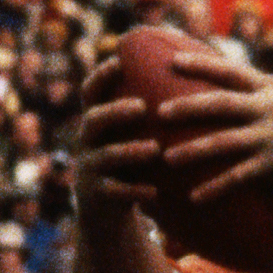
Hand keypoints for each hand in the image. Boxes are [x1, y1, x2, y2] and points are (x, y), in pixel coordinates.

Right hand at [71, 58, 164, 220]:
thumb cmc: (128, 163)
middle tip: (142, 107)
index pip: (91, 93)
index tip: (119, 61)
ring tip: (155, 149)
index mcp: (96, 122)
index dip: (101, 76)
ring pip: (104, 156)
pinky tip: (155, 192)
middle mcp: (87, 142)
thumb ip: (148, 113)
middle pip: (94, 120)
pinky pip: (113, 192)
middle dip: (116, 111)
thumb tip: (184, 73)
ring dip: (129, 151)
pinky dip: (134, 191)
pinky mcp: (97, 197)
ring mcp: (89, 169)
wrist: (104, 212)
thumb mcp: (130, 137)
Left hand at [155, 45, 272, 205]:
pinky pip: (239, 177)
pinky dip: (215, 187)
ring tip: (168, 158)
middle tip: (159, 112)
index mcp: (269, 88)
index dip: (200, 64)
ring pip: (224, 142)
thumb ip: (262, 88)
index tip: (171, 61)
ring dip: (193, 150)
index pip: (229, 71)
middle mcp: (269, 108)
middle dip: (187, 107)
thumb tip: (234, 76)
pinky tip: (195, 197)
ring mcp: (272, 137)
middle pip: (220, 104)